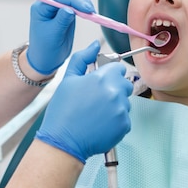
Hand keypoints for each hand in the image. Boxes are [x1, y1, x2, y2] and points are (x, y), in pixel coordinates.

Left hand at [27, 0, 94, 74]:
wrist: (45, 59)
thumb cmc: (45, 49)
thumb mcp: (53, 35)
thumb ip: (61, 21)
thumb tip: (70, 9)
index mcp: (40, 8)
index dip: (74, 1)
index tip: (86, 9)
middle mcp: (47, 4)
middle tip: (90, 10)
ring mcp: (56, 6)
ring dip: (83, 0)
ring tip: (91, 12)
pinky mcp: (65, 11)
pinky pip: (75, 3)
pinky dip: (83, 5)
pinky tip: (89, 13)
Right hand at [35, 41, 133, 162]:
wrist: (63, 141)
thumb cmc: (63, 111)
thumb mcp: (68, 79)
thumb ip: (83, 58)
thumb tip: (95, 45)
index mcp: (103, 78)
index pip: (118, 68)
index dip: (108, 74)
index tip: (99, 82)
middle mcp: (116, 93)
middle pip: (124, 84)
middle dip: (113, 88)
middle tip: (96, 99)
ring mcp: (122, 110)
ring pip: (125, 101)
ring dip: (115, 105)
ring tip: (96, 113)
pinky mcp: (124, 126)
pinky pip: (124, 117)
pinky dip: (115, 120)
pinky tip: (100, 123)